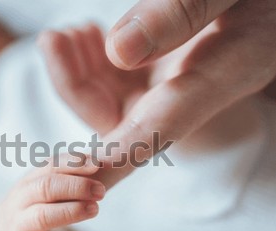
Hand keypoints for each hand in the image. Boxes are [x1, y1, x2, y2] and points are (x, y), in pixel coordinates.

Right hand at [0, 154, 105, 230]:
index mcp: (30, 179)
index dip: (74, 163)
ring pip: (43, 216)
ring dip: (71, 211)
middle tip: (101, 190)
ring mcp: (21, 223)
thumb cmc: (32, 203)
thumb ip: (66, 174)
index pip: (50, 165)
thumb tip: (103, 162)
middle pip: (46, 187)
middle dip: (76, 186)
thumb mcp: (42, 185)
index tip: (97, 165)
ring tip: (94, 209)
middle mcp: (23, 198)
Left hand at [39, 0, 275, 187]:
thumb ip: (182, 12)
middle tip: (51, 40)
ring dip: (79, 73)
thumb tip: (119, 52)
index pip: (161, 129)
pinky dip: (94, 64)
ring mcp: (177, 83)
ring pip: (115, 101)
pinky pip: (121, 82)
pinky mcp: (165, 71)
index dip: (117, 156)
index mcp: (224, 74)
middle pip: (123, 118)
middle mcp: (196, 91)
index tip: (74, 170)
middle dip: (75, 87)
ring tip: (62, 32)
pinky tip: (86, 34)